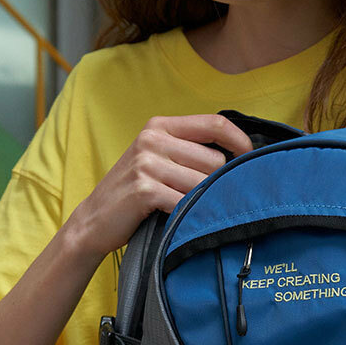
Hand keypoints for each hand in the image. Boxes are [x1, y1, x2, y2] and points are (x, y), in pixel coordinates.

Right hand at [66, 112, 254, 262]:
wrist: (93, 220)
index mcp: (160, 125)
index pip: (216, 124)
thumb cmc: (134, 193)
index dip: (241, 142)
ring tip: (187, 209)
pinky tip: (178, 218)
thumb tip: (241, 155)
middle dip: (217, 184)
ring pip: (204, 183)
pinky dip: (188, 214)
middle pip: (215, 160)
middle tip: (204, 199)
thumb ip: (190, 151)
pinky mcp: (144, 188)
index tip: (251, 161)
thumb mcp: (158, 159)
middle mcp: (153, 138)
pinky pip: (186, 201)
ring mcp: (147, 163)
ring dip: (202, 202)